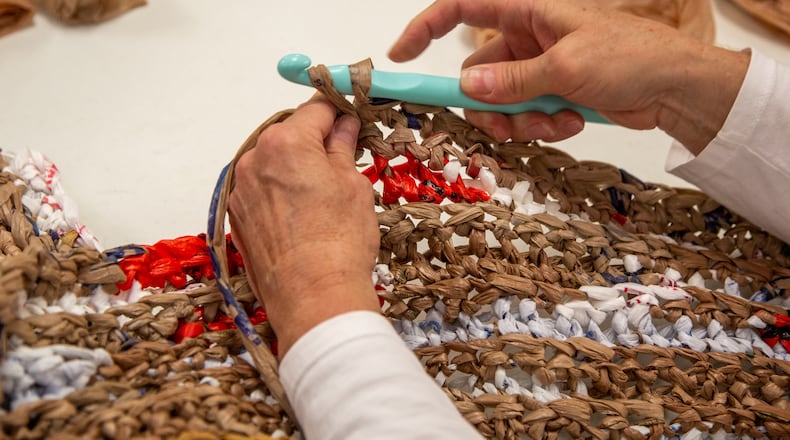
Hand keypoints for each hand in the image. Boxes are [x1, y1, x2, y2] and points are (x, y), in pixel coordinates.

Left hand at [228, 94, 380, 356]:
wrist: (313, 297)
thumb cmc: (339, 239)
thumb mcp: (352, 184)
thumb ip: (341, 147)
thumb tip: (343, 126)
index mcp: (285, 142)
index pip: (316, 109)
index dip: (339, 111)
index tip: (353, 118)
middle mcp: (254, 159)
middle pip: (289, 134)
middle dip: (315, 141)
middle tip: (344, 160)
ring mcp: (241, 190)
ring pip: (273, 162)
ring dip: (295, 167)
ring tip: (323, 196)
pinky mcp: (237, 217)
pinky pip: (262, 189)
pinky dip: (280, 191)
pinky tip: (303, 214)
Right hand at [389, 0, 747, 152]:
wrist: (674, 87)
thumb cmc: (629, 56)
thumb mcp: (565, 67)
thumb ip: (512, 81)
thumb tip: (465, 89)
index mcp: (525, 12)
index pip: (460, 10)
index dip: (424, 30)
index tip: (400, 57)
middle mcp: (525, 39)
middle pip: (477, 77)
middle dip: (489, 107)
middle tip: (504, 128)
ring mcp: (538, 69)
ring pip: (500, 103)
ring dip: (521, 122)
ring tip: (555, 123)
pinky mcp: (551, 95)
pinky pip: (525, 116)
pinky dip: (542, 126)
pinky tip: (572, 122)